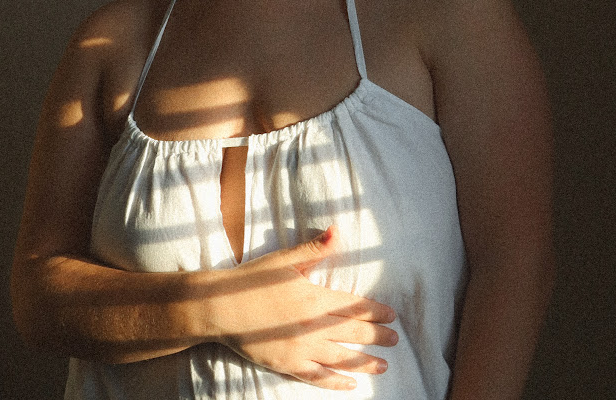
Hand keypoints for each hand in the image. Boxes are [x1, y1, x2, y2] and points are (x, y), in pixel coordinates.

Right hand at [209, 227, 397, 390]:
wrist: (220, 307)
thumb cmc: (252, 279)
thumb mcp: (284, 259)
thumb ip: (314, 248)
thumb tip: (338, 230)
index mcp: (314, 297)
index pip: (354, 306)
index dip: (375, 311)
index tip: (391, 315)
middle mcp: (312, 326)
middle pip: (353, 333)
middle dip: (376, 337)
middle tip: (395, 340)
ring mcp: (300, 348)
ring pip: (341, 358)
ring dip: (364, 362)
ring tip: (383, 366)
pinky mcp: (288, 364)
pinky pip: (318, 377)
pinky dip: (336, 382)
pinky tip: (351, 385)